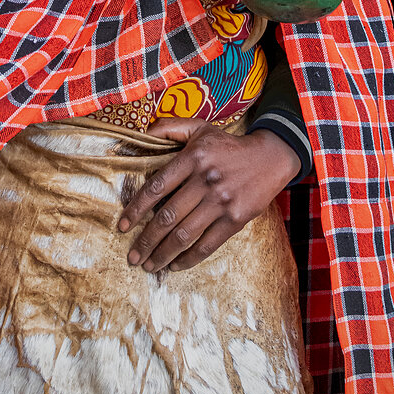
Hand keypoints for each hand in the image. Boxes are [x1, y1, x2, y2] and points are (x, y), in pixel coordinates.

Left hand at [118, 118, 300, 273]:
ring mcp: (222, 202)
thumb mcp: (200, 128)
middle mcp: (206, 181)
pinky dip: (189, 258)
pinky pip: (207, 244)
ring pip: (185, 234)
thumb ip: (169, 127)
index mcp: (193, 158)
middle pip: (167, 217)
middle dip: (146, 241)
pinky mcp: (236, 219)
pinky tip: (175, 265)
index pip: (156, 188)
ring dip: (163, 254)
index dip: (136, 209)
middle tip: (132, 257)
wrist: (270, 157)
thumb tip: (141, 134)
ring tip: (149, 266)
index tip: (122, 226)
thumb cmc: (228, 145)